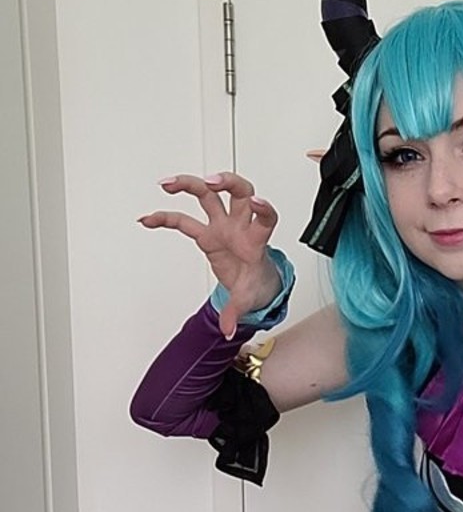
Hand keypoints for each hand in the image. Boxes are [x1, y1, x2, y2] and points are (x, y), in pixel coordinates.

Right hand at [138, 172, 280, 336]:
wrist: (255, 283)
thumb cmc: (256, 282)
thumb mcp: (249, 299)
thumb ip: (237, 312)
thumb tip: (228, 329)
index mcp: (256, 240)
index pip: (265, 218)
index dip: (263, 208)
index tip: (256, 201)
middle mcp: (240, 226)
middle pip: (239, 191)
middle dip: (226, 181)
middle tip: (209, 181)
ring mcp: (223, 225)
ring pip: (209, 194)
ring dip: (189, 184)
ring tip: (168, 184)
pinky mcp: (206, 233)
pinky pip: (183, 221)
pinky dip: (165, 218)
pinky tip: (148, 219)